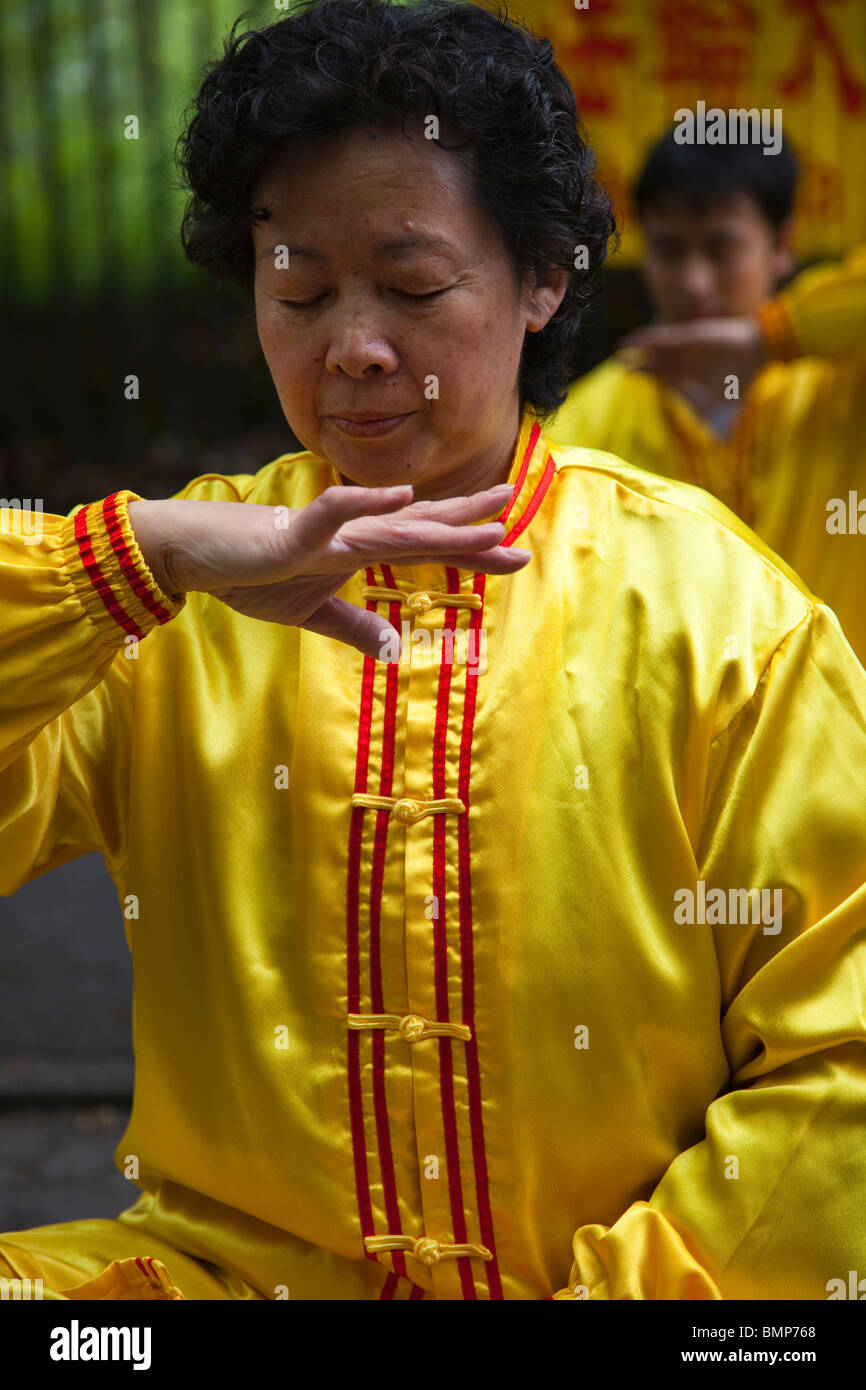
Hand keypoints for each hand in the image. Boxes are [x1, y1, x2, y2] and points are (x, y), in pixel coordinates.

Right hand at [128, 483, 528, 658]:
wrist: (194, 553)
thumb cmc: (250, 573)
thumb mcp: (310, 612)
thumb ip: (354, 627)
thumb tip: (392, 650)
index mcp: (359, 551)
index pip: (425, 547)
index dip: (469, 550)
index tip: (516, 553)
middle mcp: (353, 535)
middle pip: (424, 531)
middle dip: (472, 529)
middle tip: (519, 522)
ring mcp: (328, 533)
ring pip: (395, 527)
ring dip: (444, 524)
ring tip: (491, 519)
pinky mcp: (294, 535)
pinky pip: (335, 514)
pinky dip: (367, 502)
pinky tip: (401, 493)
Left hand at [616, 317, 767, 412]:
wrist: (756, 354)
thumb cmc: (740, 380)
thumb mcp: (721, 404)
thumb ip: (710, 417)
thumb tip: (714, 444)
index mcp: (691, 376)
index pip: (664, 376)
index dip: (647, 374)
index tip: (631, 373)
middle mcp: (686, 362)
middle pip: (657, 363)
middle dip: (640, 363)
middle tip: (622, 363)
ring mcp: (686, 350)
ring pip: (658, 350)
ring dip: (640, 349)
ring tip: (621, 347)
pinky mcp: (689, 338)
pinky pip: (665, 339)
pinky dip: (649, 339)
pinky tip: (635, 339)